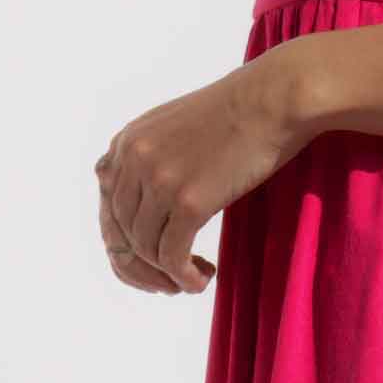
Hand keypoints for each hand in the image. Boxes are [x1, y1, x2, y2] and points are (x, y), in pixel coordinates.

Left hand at [96, 58, 295, 295]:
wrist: (273, 99)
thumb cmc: (236, 114)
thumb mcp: (173, 126)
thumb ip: (147, 158)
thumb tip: (138, 208)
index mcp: (126, 143)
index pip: (108, 210)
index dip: (125, 245)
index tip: (151, 263)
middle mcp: (134, 161)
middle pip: (121, 234)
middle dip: (142, 267)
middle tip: (169, 282)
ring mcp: (160, 181)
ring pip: (146, 249)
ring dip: (166, 275)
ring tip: (193, 279)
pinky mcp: (189, 201)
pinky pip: (172, 256)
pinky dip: (184, 276)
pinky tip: (202, 280)